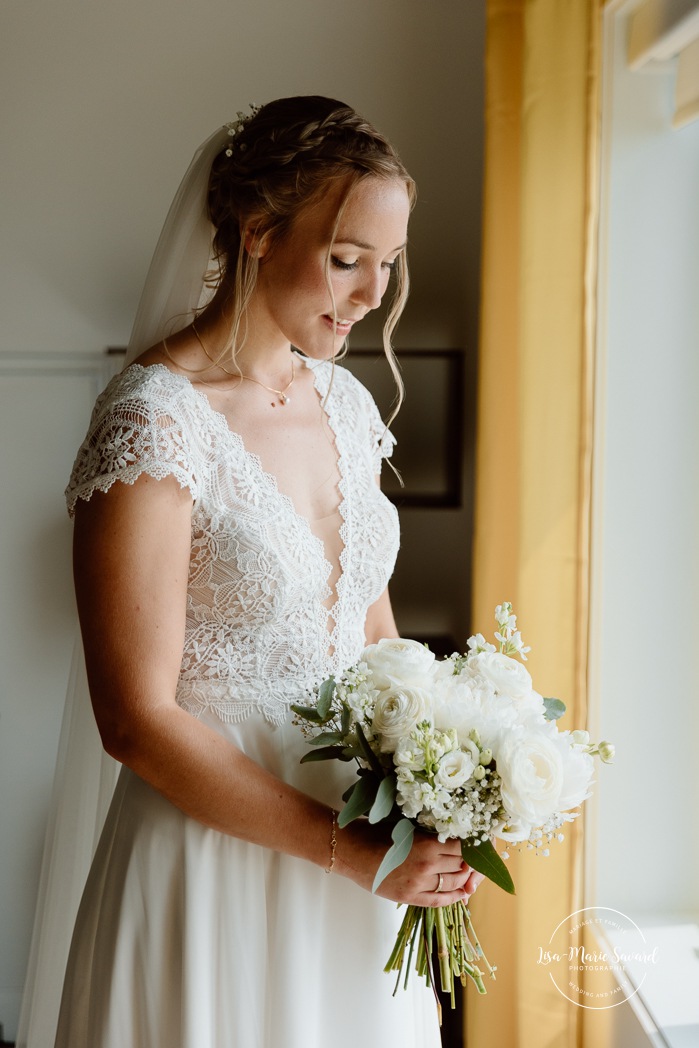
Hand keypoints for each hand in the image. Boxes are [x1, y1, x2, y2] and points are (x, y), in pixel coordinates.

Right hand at [337, 821, 485, 906]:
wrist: (350, 850)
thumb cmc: (375, 831)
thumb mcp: (407, 825)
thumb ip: (430, 832)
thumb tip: (455, 834)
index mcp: (427, 844)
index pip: (461, 847)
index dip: (471, 845)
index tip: (476, 842)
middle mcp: (427, 866)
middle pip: (461, 866)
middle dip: (470, 862)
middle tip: (476, 858)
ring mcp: (419, 884)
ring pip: (454, 883)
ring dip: (464, 879)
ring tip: (469, 873)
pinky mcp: (410, 897)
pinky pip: (440, 900)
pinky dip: (454, 897)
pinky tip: (462, 893)